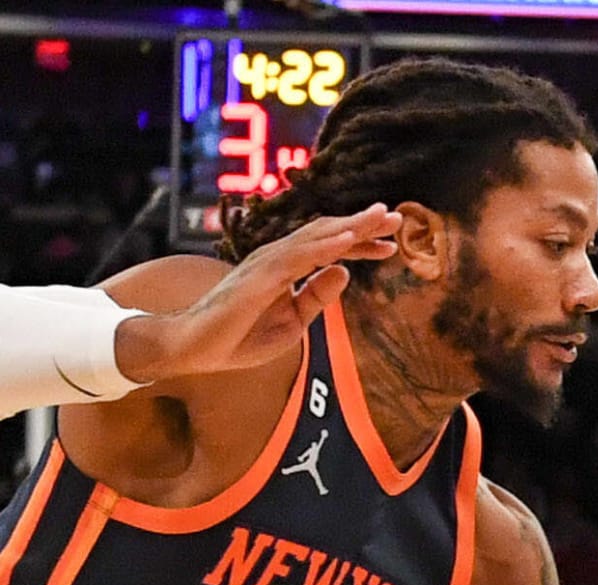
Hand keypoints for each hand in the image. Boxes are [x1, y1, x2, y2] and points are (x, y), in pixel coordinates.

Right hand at [114, 204, 401, 381]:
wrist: (196, 349)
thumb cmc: (239, 336)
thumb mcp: (293, 322)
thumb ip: (316, 297)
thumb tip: (344, 272)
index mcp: (286, 268)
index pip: (329, 248)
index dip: (360, 243)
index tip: (392, 244)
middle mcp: (277, 258)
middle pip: (325, 234)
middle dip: (362, 225)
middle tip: (397, 216)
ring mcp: (265, 265)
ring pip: (313, 238)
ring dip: (348, 227)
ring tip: (378, 218)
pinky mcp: (256, 279)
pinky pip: (294, 259)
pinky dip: (321, 247)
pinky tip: (346, 241)